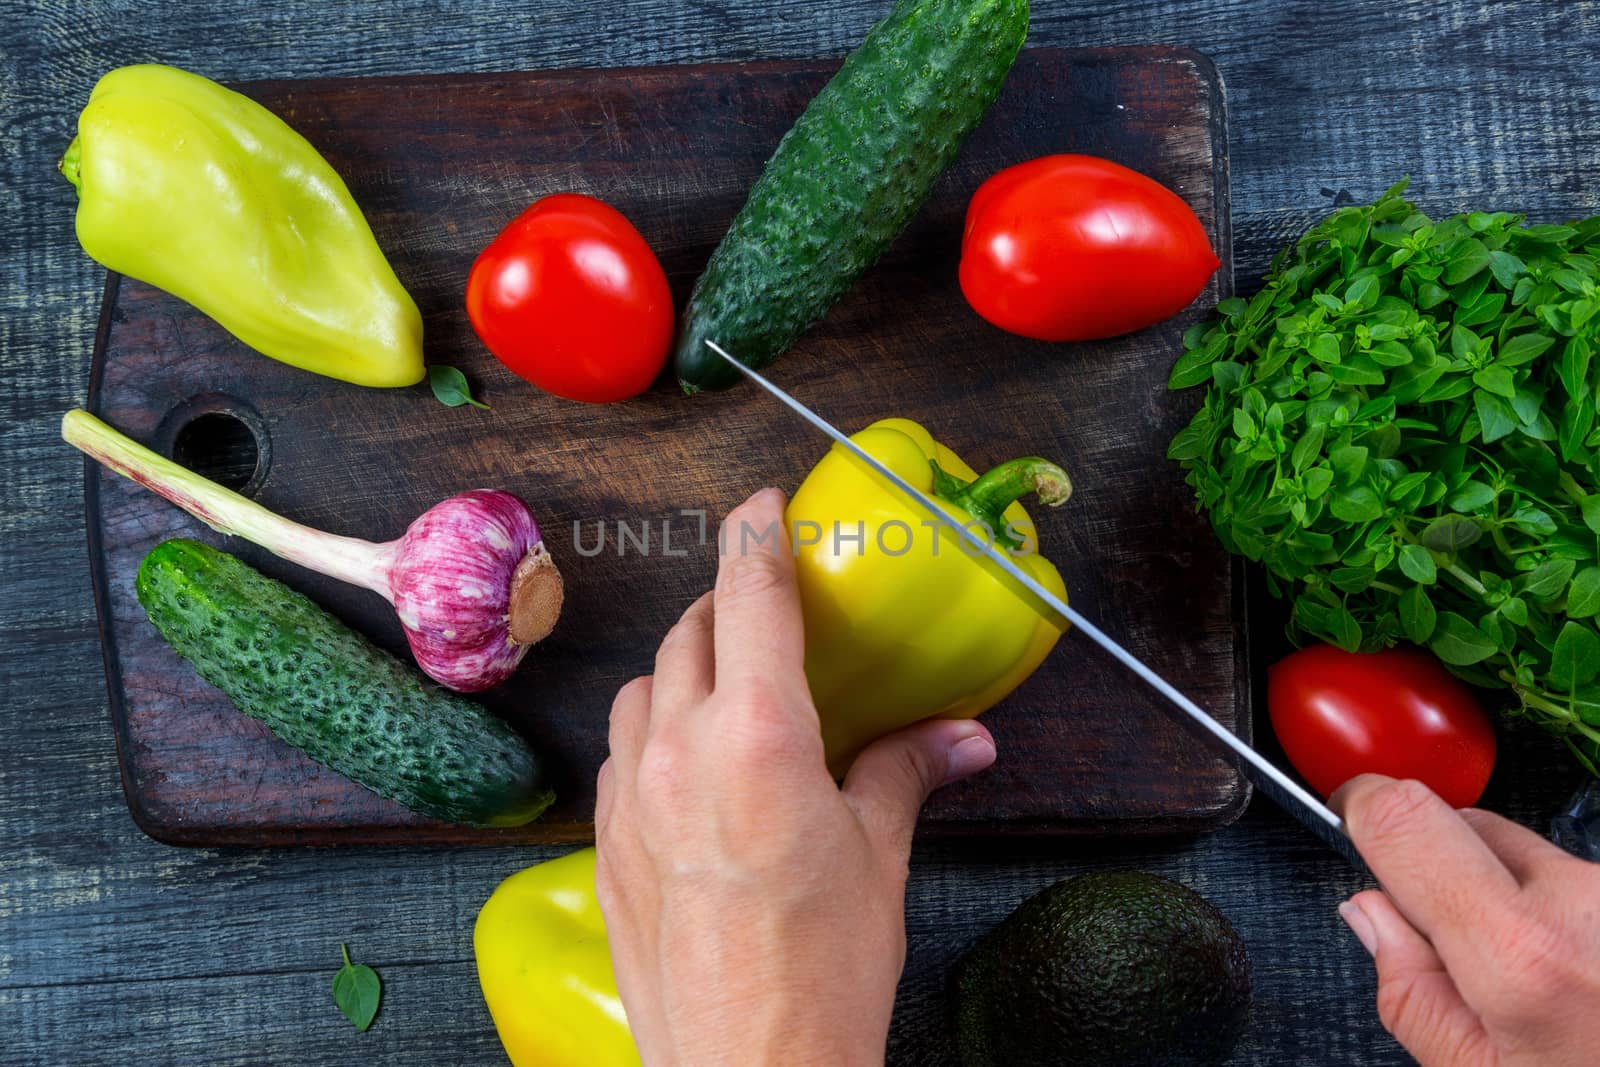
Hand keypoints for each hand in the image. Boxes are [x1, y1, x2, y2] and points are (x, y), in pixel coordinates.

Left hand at [594, 488, 996, 1065]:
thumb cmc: (824, 970)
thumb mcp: (879, 856)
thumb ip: (907, 773)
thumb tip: (964, 737)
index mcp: (759, 734)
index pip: (750, 596)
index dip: (754, 536)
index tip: (760, 506)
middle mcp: (680, 749)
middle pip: (689, 633)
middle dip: (725, 603)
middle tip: (762, 604)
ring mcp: (630, 797)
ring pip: (643, 689)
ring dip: (681, 666)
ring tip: (725, 682)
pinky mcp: (605, 846)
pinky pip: (621, 754)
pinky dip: (653, 731)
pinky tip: (687, 761)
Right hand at [1333, 774, 1599, 1065]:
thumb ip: (1409, 990)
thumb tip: (1372, 915)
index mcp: (1519, 954)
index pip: (1408, 818)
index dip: (1363, 806)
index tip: (1350, 815)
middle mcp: (1582, 905)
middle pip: (1468, 827)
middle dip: (1442, 869)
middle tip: (1457, 952)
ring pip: (1534, 855)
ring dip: (1515, 896)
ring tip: (1544, 985)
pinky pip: (1583, 883)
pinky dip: (1566, 916)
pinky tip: (1581, 980)